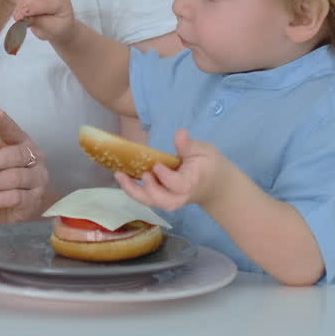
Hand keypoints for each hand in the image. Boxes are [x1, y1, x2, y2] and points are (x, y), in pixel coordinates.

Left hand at [0, 107, 48, 222]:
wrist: (21, 207)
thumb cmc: (5, 180)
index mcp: (23, 144)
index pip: (15, 131)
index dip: (5, 123)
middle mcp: (34, 159)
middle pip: (15, 156)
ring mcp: (37, 180)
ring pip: (14, 179)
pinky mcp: (34, 200)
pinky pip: (14, 198)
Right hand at [13, 0, 81, 49]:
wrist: (62, 26)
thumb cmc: (58, 29)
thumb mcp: (51, 30)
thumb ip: (39, 22)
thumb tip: (24, 15)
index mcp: (61, 2)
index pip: (42, 2)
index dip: (28, 9)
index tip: (17, 18)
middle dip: (22, 7)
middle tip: (16, 19)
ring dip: (20, 5)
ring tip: (19, 17)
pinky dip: (21, 2)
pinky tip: (21, 11)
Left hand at [115, 129, 233, 211]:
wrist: (215, 185)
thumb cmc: (208, 165)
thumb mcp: (203, 151)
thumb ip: (189, 146)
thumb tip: (179, 133)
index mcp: (192, 182)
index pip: (179, 185)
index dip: (167, 178)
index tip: (157, 165)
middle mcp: (180, 196)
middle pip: (164, 201)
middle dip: (149, 190)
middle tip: (142, 174)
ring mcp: (171, 199)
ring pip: (152, 202)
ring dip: (134, 191)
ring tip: (119, 175)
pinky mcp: (162, 197)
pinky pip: (147, 198)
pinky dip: (133, 190)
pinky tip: (122, 177)